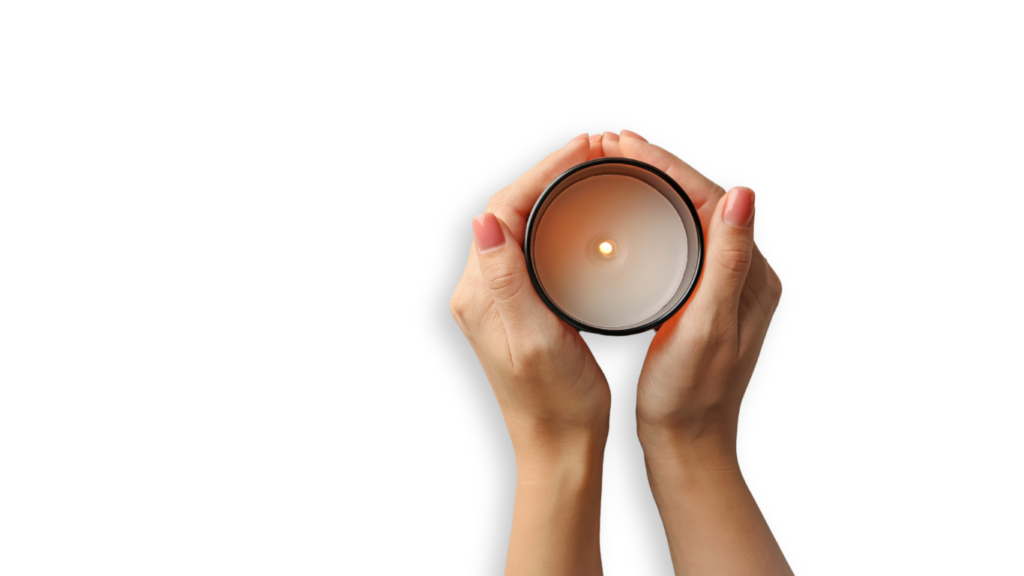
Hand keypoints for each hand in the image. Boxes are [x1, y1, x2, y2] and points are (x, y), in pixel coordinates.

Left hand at [449, 133, 609, 574]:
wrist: (561, 445)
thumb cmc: (555, 400)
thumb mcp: (532, 338)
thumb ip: (506, 279)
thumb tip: (485, 221)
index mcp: (480, 292)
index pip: (502, 208)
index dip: (541, 172)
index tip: (581, 151)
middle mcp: (482, 290)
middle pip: (510, 210)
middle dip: (549, 175)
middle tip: (592, 153)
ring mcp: (500, 299)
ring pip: (522, 227)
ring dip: (553, 195)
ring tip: (590, 174)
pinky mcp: (520, 308)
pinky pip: (534, 250)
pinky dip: (558, 225)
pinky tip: (584, 220)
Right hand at [594, 129, 791, 574]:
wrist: (686, 440)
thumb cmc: (691, 393)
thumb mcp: (709, 327)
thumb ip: (727, 261)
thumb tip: (743, 194)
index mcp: (752, 274)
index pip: (712, 197)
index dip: (669, 164)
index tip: (627, 144)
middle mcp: (743, 273)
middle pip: (699, 199)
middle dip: (656, 166)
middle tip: (610, 145)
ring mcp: (722, 284)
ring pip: (687, 216)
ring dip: (653, 186)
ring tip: (614, 165)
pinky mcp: (701, 297)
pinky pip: (679, 239)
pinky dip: (652, 216)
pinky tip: (627, 212)